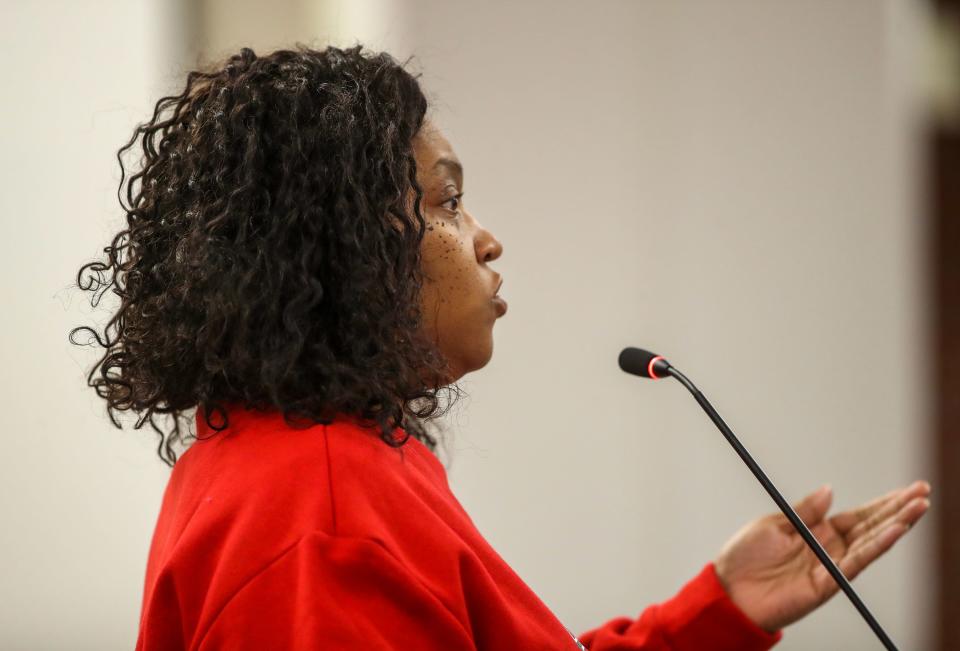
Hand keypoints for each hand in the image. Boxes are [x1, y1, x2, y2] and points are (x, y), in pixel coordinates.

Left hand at [713, 480, 930, 632]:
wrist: (728, 591)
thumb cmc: (744, 558)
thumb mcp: (773, 523)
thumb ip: (805, 510)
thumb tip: (830, 490)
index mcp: (816, 531)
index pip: (858, 515)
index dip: (882, 503)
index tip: (906, 489)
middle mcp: (829, 549)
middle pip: (872, 526)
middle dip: (898, 509)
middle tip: (923, 492)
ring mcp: (831, 566)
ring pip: (871, 543)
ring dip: (896, 524)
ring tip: (919, 507)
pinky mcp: (828, 583)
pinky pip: (857, 562)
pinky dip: (877, 546)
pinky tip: (896, 530)